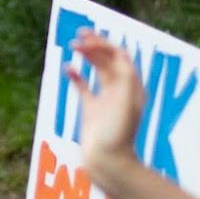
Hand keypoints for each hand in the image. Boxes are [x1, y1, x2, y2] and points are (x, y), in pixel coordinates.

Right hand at [68, 30, 145, 189]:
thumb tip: (118, 54)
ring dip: (87, 56)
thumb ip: (123, 75)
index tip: (87, 39)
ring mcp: (106, 100)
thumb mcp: (125, 100)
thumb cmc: (118, 133)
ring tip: (73, 45)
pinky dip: (76, 76)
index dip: (105, 44)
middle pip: (109, 59)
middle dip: (95, 45)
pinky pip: (84, 88)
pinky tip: (67, 68)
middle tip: (78, 35)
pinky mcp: (92, 111)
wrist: (108, 163)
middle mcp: (121, 91)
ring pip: (97, 70)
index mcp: (132, 87)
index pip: (120, 56)